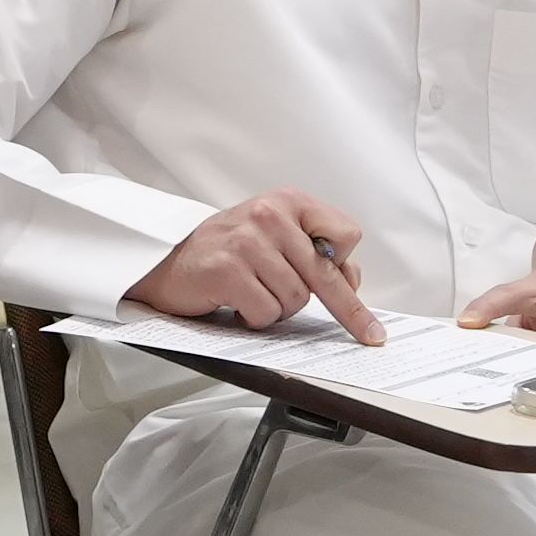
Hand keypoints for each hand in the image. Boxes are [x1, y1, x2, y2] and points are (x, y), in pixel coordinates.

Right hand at [133, 189, 383, 341]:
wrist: (166, 260)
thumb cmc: (225, 251)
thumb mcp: (273, 236)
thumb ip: (311, 251)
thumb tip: (351, 281)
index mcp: (288, 201)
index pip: (345, 234)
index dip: (347, 265)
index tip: (352, 288)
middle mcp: (269, 215)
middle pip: (325, 275)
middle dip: (347, 311)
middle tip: (368, 334)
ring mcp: (248, 242)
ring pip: (295, 299)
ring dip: (277, 309)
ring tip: (253, 294)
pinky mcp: (228, 270)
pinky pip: (266, 313)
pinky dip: (255, 318)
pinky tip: (236, 303)